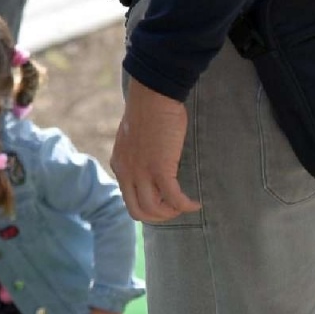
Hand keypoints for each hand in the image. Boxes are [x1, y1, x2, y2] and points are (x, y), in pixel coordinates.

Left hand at [110, 77, 201, 222]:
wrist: (152, 96)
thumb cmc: (148, 111)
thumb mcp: (133, 138)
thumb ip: (136, 154)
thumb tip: (148, 161)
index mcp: (119, 166)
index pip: (128, 198)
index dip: (146, 206)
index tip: (163, 203)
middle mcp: (127, 173)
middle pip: (138, 212)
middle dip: (158, 217)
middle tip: (174, 210)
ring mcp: (142, 172)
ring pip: (154, 209)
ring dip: (171, 213)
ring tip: (185, 206)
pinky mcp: (160, 168)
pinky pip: (173, 197)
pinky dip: (185, 205)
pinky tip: (195, 204)